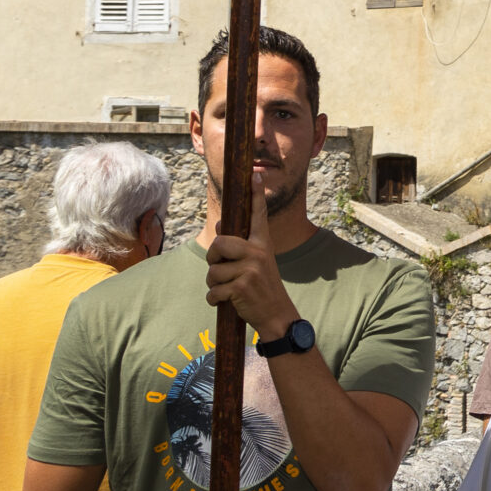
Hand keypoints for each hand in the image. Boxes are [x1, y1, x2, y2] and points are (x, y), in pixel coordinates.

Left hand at [202, 192, 295, 338]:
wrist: (276, 315)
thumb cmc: (261, 287)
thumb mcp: (256, 263)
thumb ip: (239, 245)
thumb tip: (219, 225)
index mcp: (262, 244)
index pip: (258, 215)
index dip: (256, 195)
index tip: (256, 175)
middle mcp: (258, 253)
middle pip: (220, 242)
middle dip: (213, 257)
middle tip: (220, 268)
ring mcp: (250, 270)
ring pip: (213, 271)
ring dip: (214, 284)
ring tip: (228, 289)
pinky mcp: (241, 287)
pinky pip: (213, 291)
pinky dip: (214, 299)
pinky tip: (226, 302)